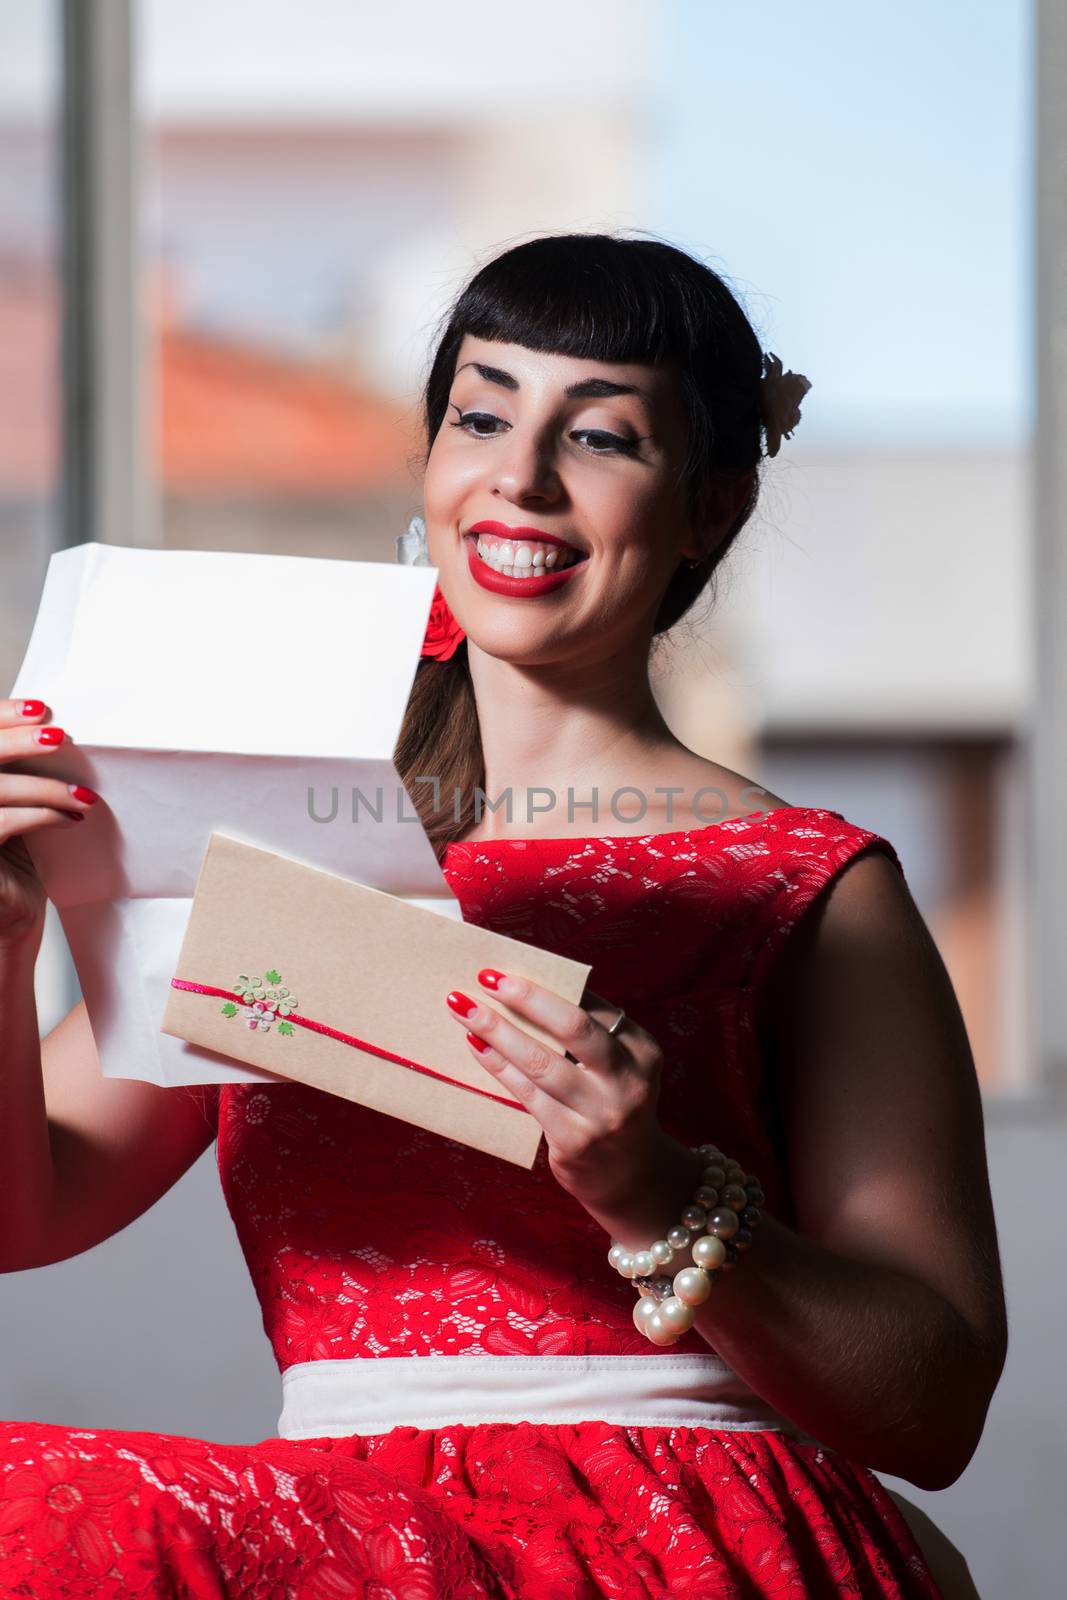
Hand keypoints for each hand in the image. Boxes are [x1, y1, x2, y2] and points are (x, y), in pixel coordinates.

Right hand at [0, 699, 99, 951]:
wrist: (8, 915)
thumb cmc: (9, 857)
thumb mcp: (11, 803)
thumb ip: (15, 769)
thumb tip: (50, 726)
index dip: (1, 715)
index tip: (39, 708)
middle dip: (18, 740)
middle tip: (60, 738)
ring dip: (45, 788)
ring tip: (84, 795)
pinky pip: (4, 822)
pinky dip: (42, 815)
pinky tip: (71, 819)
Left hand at [444, 967, 677, 1216]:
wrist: (629, 1177)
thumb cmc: (609, 1105)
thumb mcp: (617, 1067)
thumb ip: (586, 1035)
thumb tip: (525, 989)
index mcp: (642, 1051)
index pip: (592, 1006)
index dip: (549, 985)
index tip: (509, 970)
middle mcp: (628, 1081)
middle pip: (573, 1028)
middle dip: (526, 998)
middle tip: (487, 978)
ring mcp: (601, 1113)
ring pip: (541, 1062)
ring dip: (498, 1031)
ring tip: (464, 1009)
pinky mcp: (573, 1139)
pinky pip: (526, 1094)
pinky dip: (498, 1066)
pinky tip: (476, 1046)